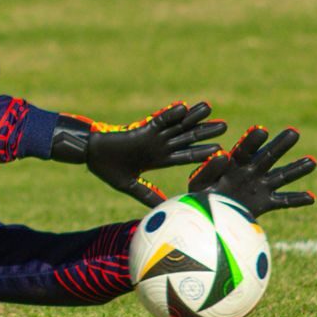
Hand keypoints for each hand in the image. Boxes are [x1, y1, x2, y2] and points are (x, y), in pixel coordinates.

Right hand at [52, 102, 226, 206]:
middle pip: (187, 138)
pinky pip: (160, 120)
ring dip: (193, 118)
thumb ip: (147, 195)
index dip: (202, 153)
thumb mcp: (130, 186)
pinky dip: (171, 114)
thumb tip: (162, 208)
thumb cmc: (107, 169)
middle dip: (205, 132)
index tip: (221, 151)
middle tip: (225, 126)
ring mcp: (152, 136)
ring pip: (177, 125)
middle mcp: (159, 146)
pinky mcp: (143, 128)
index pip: (186, 156)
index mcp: (159, 159)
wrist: (91, 154)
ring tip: (209, 108)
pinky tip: (185, 107)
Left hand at [187, 125, 315, 216]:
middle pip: (268, 156)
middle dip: (280, 145)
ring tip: (312, 161)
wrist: (207, 219)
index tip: (261, 131)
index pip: (245, 149)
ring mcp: (260, 186)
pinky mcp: (265, 202)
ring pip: (281, 175)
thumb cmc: (201, 197)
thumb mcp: (199, 183)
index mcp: (233, 162)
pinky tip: (312, 198)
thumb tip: (223, 155)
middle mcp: (251, 170)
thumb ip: (209, 170)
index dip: (252, 141)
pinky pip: (283, 201)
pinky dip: (297, 200)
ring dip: (297, 169)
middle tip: (294, 132)